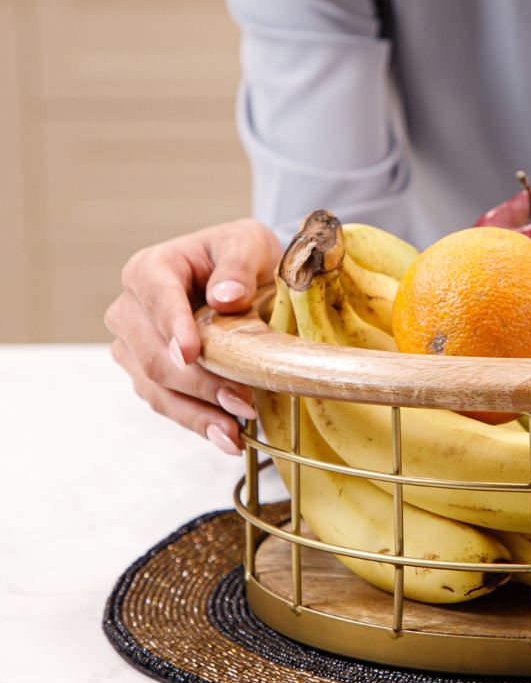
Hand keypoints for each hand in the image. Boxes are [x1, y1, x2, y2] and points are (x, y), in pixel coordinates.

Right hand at [104, 219, 280, 453]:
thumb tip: (225, 297)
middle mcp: (131, 309)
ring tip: (234, 431)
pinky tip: (226, 437)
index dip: (173, 327)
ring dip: (197, 412)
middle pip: (153, 353)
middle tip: (242, 400)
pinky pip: (166, 404)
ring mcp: (135, 346)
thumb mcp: (248, 245)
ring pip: (155, 386)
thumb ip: (238, 266)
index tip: (191, 353)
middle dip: (198, 381)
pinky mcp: (149, 376)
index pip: (155, 298)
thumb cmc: (241, 255)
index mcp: (150, 269)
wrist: (244, 277)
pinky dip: (196, 422)